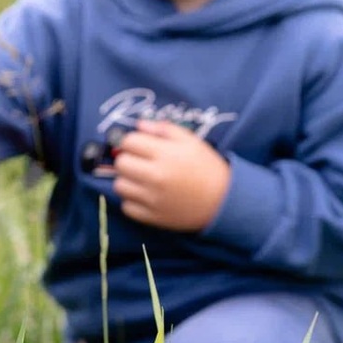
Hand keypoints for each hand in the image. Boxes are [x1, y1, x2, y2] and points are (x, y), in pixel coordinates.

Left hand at [112, 120, 229, 231]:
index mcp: (165, 154)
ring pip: (119, 186)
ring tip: (141, 179)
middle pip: (120, 163)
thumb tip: (139, 125)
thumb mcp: (191, 141)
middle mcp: (156, 176)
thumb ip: (164, 129)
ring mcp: (153, 199)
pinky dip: (132, 201)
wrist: (223, 201)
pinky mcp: (153, 217)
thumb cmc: (207, 167)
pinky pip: (127, 207)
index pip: (128, 141)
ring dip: (127, 180)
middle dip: (127, 159)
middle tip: (140, 162)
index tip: (140, 145)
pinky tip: (145, 196)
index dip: (132, 141)